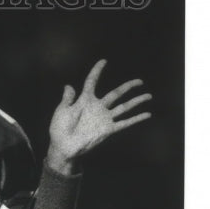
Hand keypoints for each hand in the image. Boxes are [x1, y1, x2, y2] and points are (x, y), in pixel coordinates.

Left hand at [45, 59, 151, 174]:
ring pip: (124, 107)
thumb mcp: (62, 111)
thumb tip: (68, 85)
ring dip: (137, 101)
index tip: (104, 61)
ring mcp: (104, 118)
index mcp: (85, 100)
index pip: (92, 82)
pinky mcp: (108, 129)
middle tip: (139, 81)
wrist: (64, 147)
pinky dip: (136, 119)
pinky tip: (147, 114)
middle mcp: (97, 107)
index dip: (97, 71)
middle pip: (116, 94)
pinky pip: (125, 123)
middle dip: (128, 87)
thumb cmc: (60, 129)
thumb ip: (67, 99)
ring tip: (149, 96)